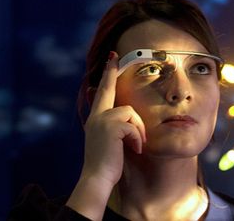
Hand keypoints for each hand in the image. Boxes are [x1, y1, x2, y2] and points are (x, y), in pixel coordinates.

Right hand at [81, 51, 146, 187]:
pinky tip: (134, 149)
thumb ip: (115, 126)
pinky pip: (133, 125)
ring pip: (130, 112)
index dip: (106, 77)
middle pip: (107, 89)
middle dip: (110, 71)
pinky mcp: (111, 126)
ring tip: (136, 145)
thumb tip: (126, 116)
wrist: (97, 178)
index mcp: (96, 119)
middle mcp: (96, 116)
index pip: (101, 94)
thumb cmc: (107, 163)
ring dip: (138, 129)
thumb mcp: (110, 141)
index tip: (110, 60)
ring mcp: (102, 120)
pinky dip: (137, 138)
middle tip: (114, 55)